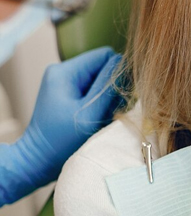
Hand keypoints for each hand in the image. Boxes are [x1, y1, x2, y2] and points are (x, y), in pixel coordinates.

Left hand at [14, 47, 122, 188]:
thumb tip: (125, 64)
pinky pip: (92, 89)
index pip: (104, 55)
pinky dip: (100, 101)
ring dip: (106, 96)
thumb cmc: (62, 140)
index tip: (121, 93)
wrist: (40, 160)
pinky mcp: (67, 93)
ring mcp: (64, 82)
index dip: (118, 71)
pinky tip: (97, 116)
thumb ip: (108, 87)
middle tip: (110, 108)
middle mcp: (63, 72)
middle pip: (102, 67)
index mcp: (65, 71)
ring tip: (102, 115)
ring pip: (99, 79)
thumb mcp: (90, 113)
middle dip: (111, 85)